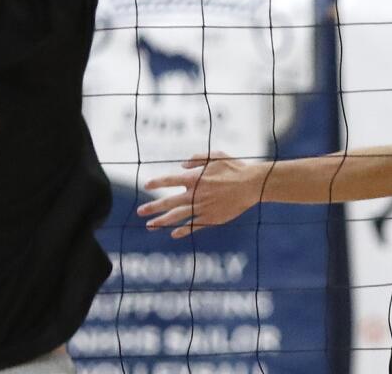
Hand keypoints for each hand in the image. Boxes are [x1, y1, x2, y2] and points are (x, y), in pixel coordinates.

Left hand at [137, 152, 262, 238]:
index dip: (157, 182)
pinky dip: (183, 230)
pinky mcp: (211, 219)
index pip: (170, 180)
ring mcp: (202, 208)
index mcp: (195, 178)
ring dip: (162, 221)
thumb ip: (197, 159)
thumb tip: (181, 166)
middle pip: (169, 202)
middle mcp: (196, 194)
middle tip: (140, 211)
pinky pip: (193, 226)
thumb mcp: (215, 156)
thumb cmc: (234, 168)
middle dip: (153, 207)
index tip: (146, 185)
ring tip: (150, 226)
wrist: (252, 185)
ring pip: (177, 217)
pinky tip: (173, 234)